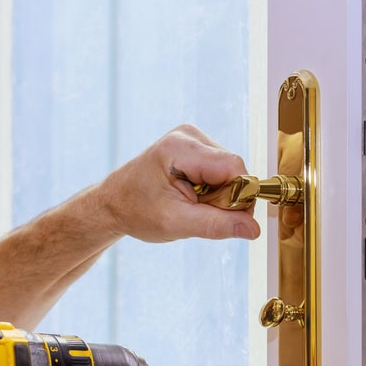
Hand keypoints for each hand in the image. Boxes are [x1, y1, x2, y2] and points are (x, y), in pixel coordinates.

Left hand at [95, 124, 260, 242]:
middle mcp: (189, 135)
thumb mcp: (175, 223)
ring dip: (218, 195)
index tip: (223, 219)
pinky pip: (220, 171)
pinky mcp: (195, 148)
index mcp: (180, 148)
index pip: (233, 167)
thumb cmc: (136, 211)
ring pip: (229, 172)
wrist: (113, 204)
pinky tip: (190, 195)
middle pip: (233, 169)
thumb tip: (253, 229)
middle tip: (195, 212)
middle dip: (225, 197)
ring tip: (188, 204)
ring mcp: (192, 139)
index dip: (237, 196)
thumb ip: (215, 225)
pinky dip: (211, 189)